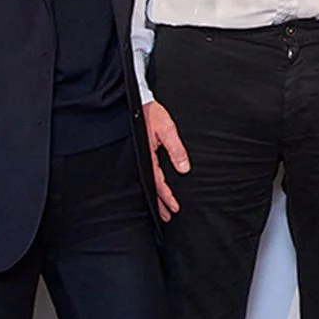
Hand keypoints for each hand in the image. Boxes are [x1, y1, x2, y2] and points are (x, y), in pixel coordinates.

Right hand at [144, 100, 189, 221]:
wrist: (134, 101)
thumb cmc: (149, 113)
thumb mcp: (166, 130)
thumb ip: (175, 150)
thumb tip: (184, 169)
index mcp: (147, 156)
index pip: (158, 182)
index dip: (166, 196)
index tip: (174, 209)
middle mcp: (142, 159)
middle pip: (152, 186)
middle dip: (159, 202)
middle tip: (167, 217)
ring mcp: (140, 156)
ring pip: (148, 181)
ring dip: (155, 196)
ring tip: (162, 209)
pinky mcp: (140, 152)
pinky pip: (145, 172)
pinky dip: (151, 183)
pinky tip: (154, 189)